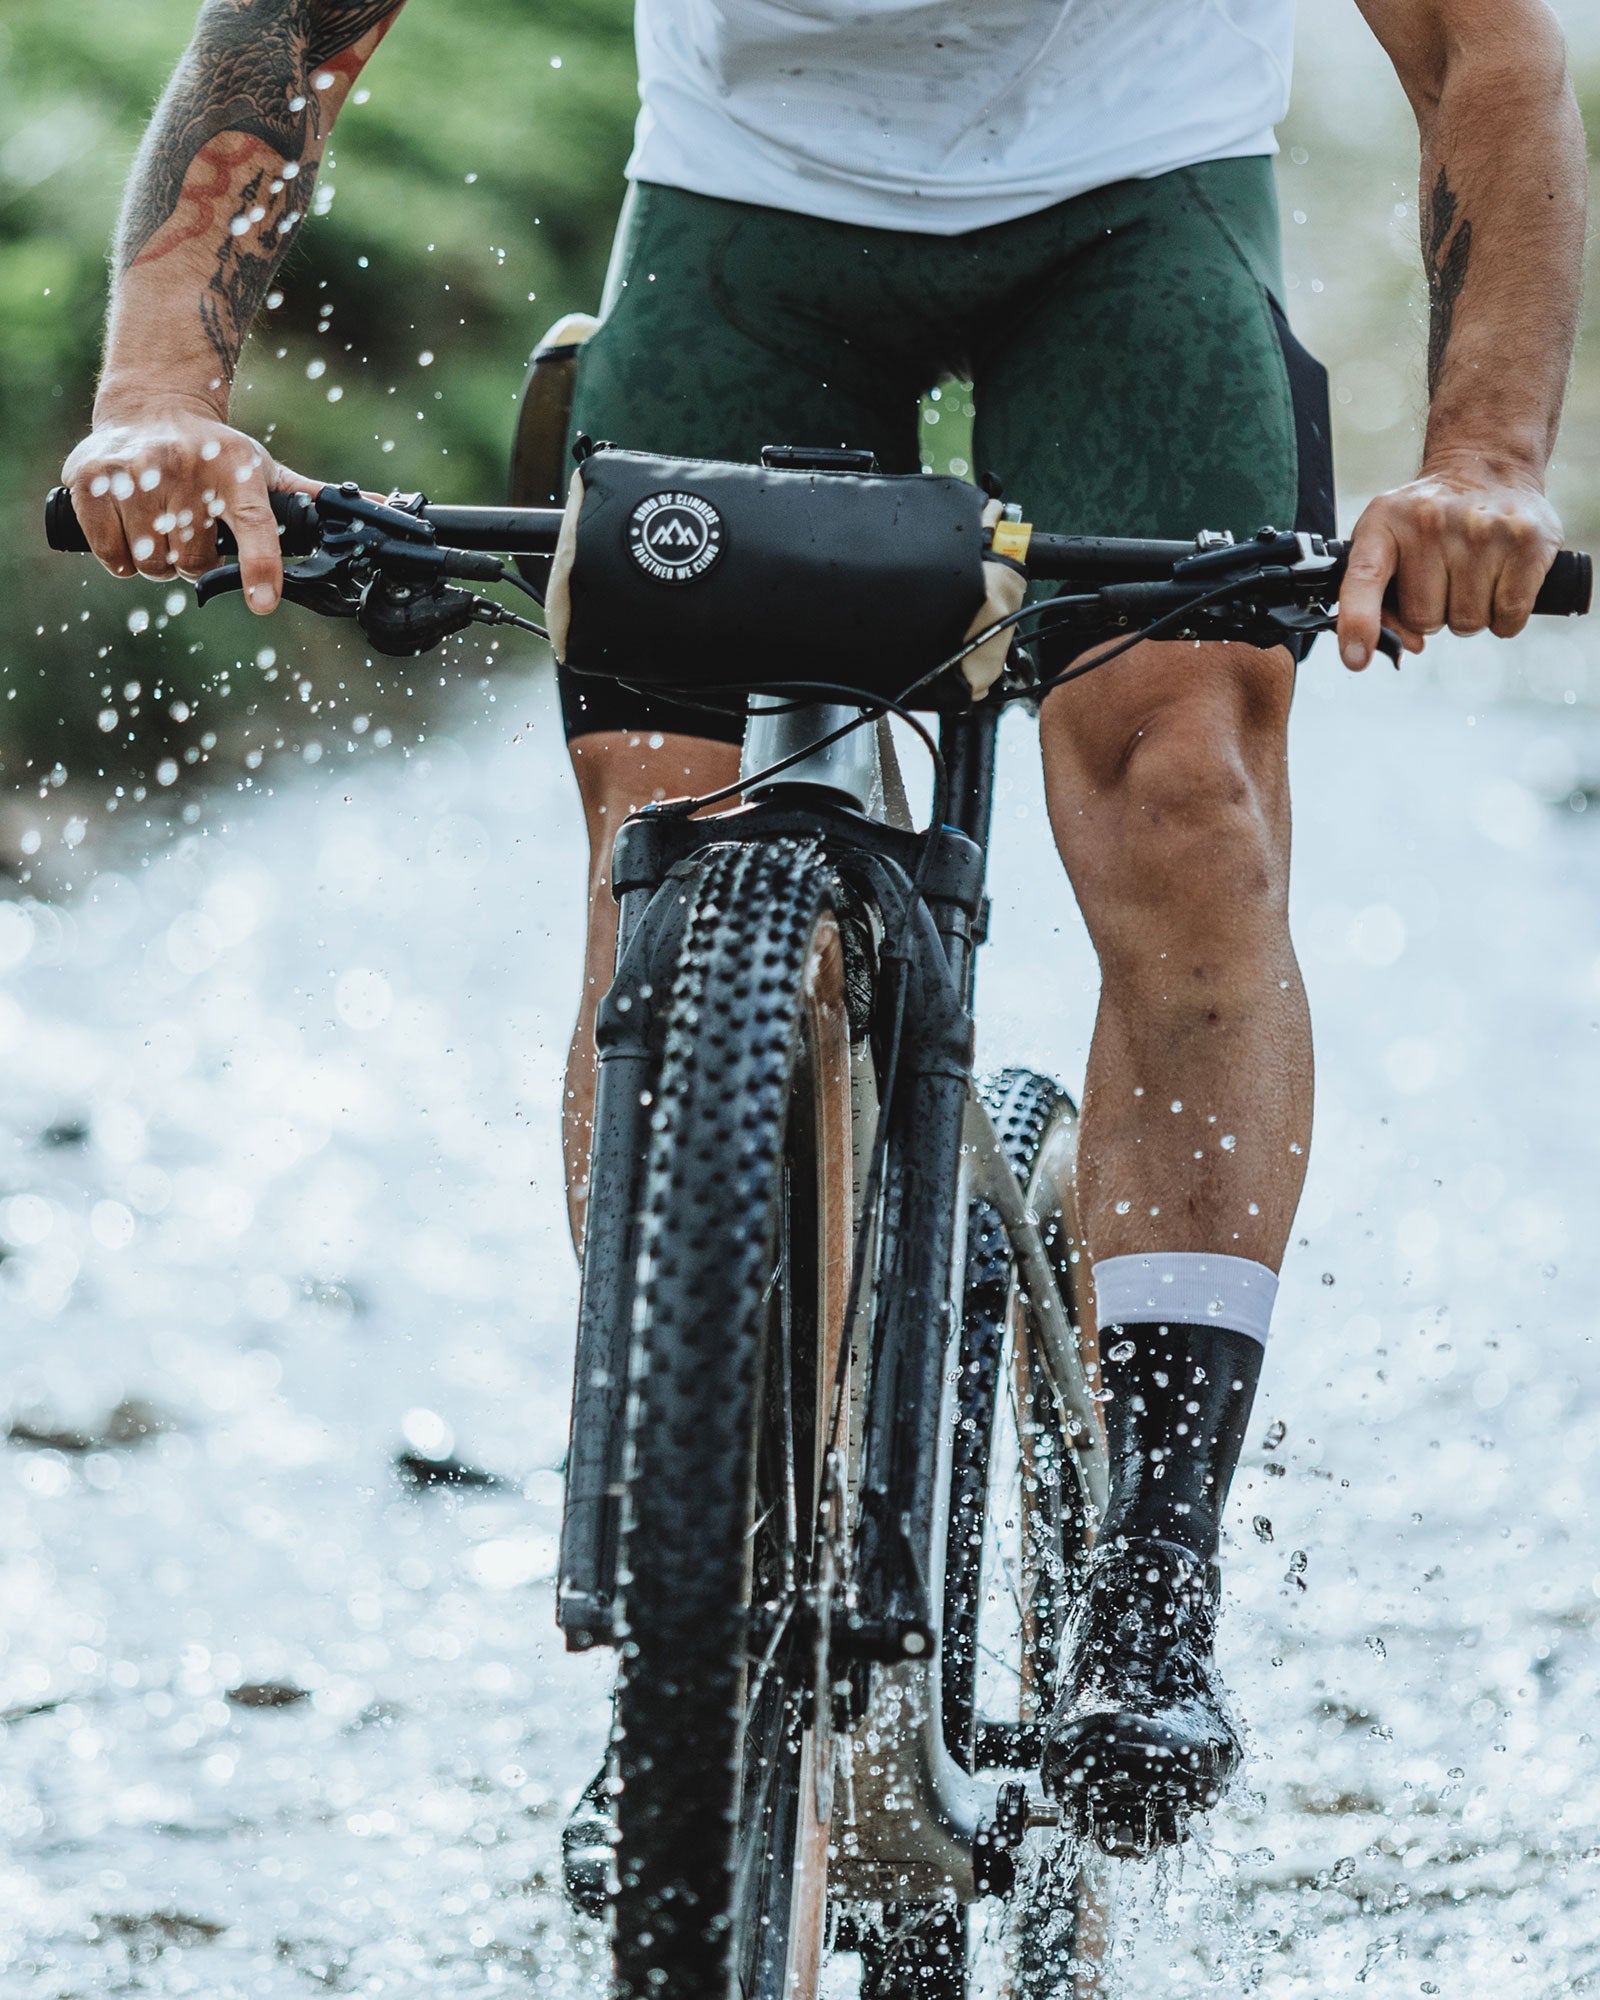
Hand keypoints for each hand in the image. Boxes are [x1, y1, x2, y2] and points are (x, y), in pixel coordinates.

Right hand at [61, 398, 320, 614]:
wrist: (151, 406)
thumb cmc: (218, 454)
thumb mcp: (265, 471)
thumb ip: (314, 499)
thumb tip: (386, 510)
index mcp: (236, 472)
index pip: (254, 527)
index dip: (259, 567)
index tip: (262, 603)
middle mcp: (185, 467)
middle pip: (193, 561)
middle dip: (193, 563)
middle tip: (190, 534)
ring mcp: (134, 471)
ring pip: (151, 563)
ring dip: (157, 564)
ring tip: (161, 530)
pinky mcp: (89, 479)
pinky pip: (111, 554)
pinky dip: (120, 559)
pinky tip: (128, 533)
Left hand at [1335, 456, 1561, 670]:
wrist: (1487, 467)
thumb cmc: (1427, 521)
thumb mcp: (1386, 541)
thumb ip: (1377, 599)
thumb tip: (1410, 645)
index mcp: (1384, 523)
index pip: (1363, 578)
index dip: (1358, 622)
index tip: (1356, 658)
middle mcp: (1431, 522)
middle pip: (1425, 619)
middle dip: (1434, 613)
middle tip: (1445, 576)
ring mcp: (1482, 530)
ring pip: (1468, 623)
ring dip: (1470, 612)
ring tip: (1472, 573)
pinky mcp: (1527, 543)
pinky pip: (1508, 619)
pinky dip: (1505, 617)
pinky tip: (1501, 581)